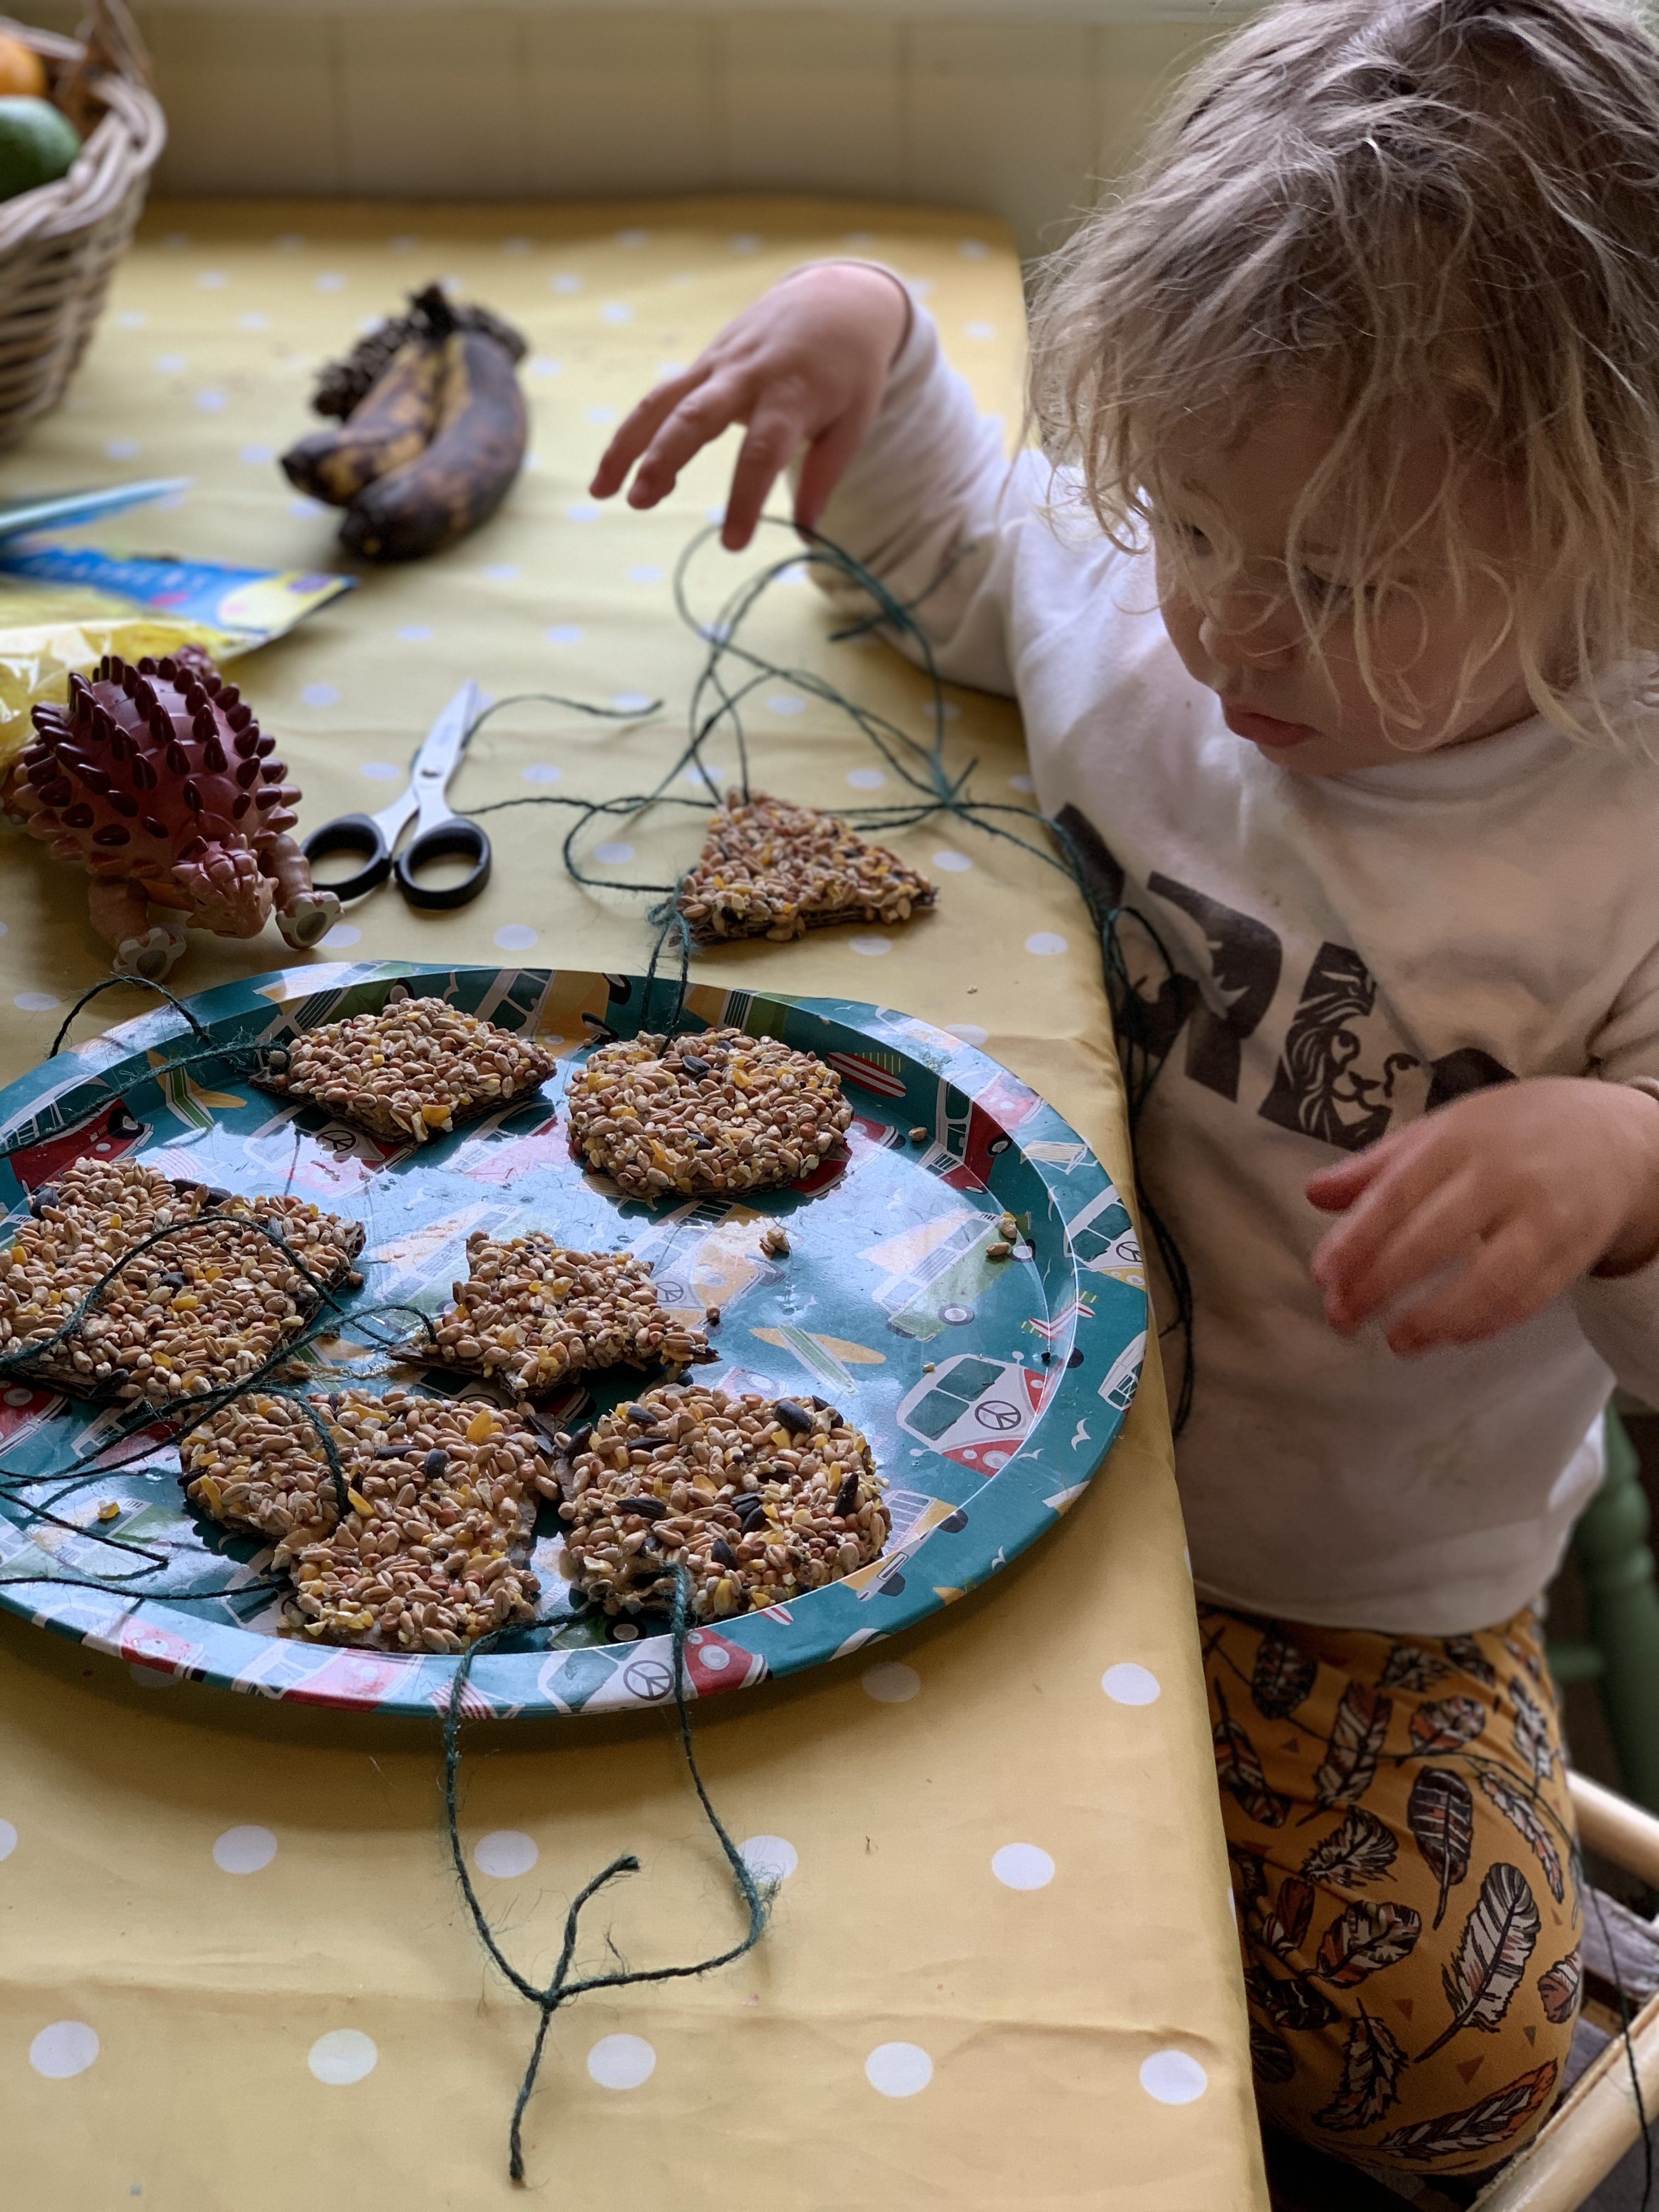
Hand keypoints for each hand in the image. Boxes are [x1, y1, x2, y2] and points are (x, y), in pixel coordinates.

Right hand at [589, 262, 909, 550]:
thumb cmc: (849, 371)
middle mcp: (748, 376)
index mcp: (792, 395)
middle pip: (696, 417)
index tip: (732, 544)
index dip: (745, 499)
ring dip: (628, 445)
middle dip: (664, 459)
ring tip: (602, 492)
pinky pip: (660, 398)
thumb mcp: (854, 422)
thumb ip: (826, 477)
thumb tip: (807, 537)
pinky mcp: (702, 362)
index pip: (762, 453)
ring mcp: (718, 364)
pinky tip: (616, 474)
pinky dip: (635, 433)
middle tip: (640, 502)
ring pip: (662, 402)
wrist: (836, 298)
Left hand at [1307, 1078, 1658, 1355]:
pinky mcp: (1577, 1250)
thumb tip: (1313, 1194)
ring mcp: (1545, 1215)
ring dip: (1437, 1318)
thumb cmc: (1510, 1134)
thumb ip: (1377, 1166)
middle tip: (1342, 1318)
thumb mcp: (1443, 1130)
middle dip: (1381, 1284)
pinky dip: (1488, 1322)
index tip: (1324, 1276)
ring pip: (1488, 1278)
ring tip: (1397, 1342)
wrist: (1614, 1135)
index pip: (1397, 1193)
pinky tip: (1453, 1337)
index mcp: (1458, 1138)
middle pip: (1434, 1238)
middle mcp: (1503, 1174)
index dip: (1357, 1238)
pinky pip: (1530, 1297)